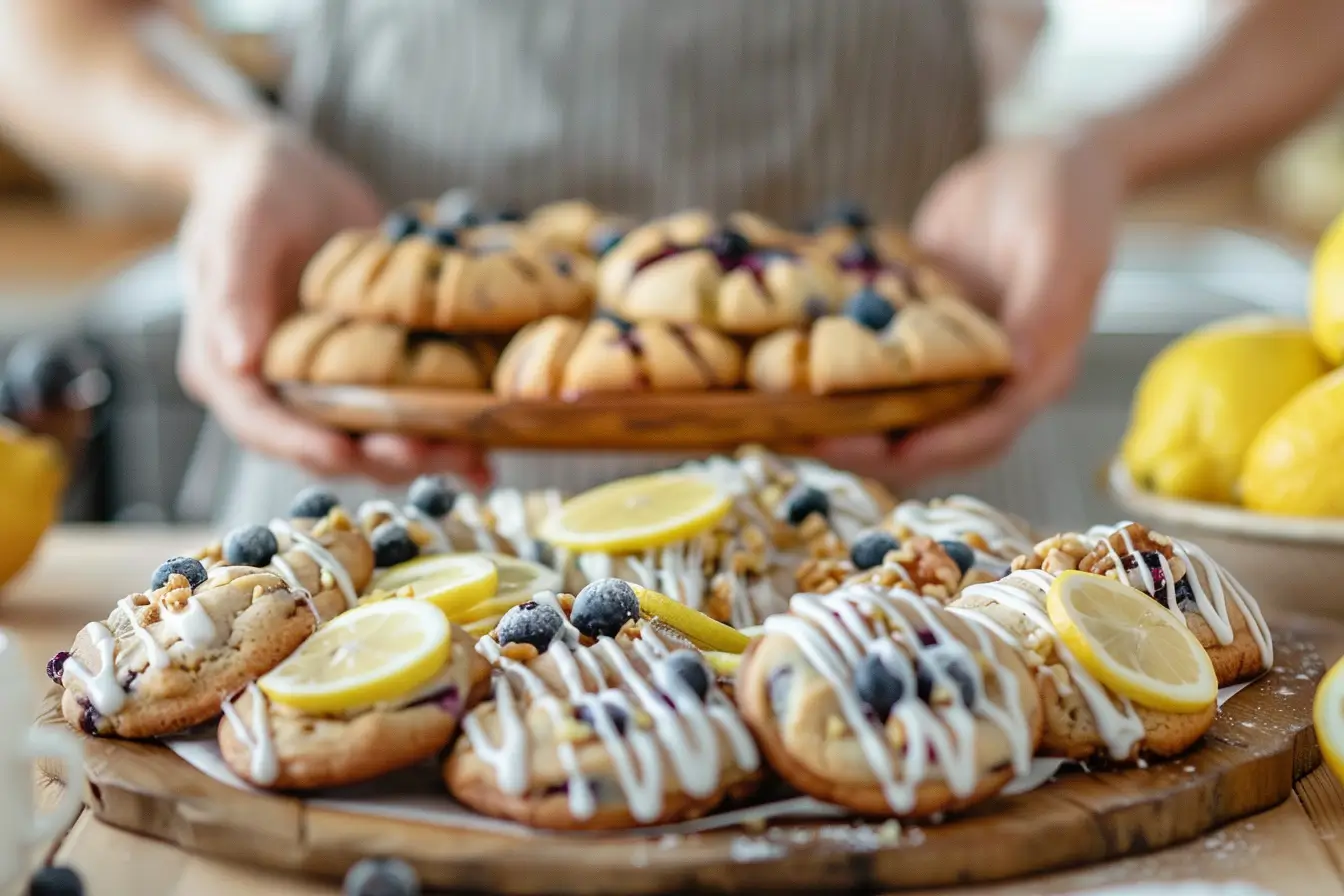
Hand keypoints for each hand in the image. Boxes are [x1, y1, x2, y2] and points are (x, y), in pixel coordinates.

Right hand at [177, 122, 491, 486]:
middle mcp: (278, 393)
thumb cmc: (251, 193)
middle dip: (383, 457)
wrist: (287, 173)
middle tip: (436, 454)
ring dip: (422, 454)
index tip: (349, 452)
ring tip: (474, 457)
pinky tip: (487, 448)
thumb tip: (239, 361)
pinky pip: (403, 411)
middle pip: (328, 446)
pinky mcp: (369, 373)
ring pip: (372, 440)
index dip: (307, 445)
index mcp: (229, 371)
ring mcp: (327, 388)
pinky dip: (441, 431)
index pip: (265, 426)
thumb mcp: (238, 231)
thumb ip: (234, 294)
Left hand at [818, 133, 1123, 484]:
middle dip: (875, 447)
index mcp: (1037, 370)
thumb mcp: (1061, 246)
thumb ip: (1044, 309)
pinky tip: (789, 367)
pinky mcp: (922, 333)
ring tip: (789, 417)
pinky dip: (841, 371)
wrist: (1043, 158)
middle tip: (813, 438)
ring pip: (900, 410)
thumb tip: (1016, 365)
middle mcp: (994, 378)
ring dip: (849, 419)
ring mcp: (954, 359)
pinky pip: (880, 365)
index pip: (987, 431)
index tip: (885, 451)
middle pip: (934, 437)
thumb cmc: (1064, 198)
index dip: (938, 447)